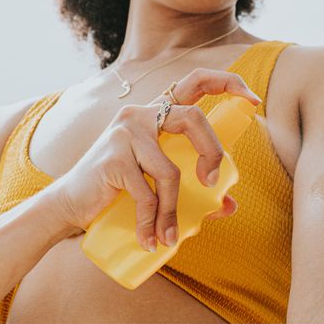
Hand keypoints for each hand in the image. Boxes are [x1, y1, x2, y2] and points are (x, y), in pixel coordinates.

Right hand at [48, 68, 261, 250]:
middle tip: (212, 183)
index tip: (253, 100)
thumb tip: (229, 205)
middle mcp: (141, 115)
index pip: (195, 83)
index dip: (227, 83)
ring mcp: (124, 133)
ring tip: (170, 237)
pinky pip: (147, 194)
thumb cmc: (118, 191)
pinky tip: (150, 240)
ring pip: (170, 170)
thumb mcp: (158, 185)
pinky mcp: (112, 158)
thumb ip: (192, 189)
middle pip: (193, 118)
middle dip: (212, 151)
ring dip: (174, 210)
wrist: (70, 203)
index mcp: (156, 114)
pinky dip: (152, 222)